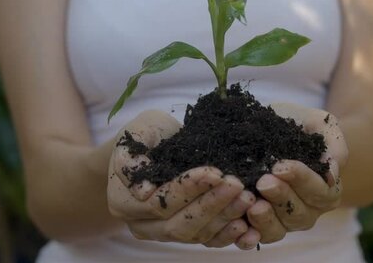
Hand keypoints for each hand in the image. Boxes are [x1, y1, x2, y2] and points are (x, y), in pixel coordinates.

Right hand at [107, 110, 256, 246]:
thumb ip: (131, 157)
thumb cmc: (148, 134)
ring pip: (197, 234)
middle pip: (179, 224)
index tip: (214, 172)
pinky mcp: (188, 232)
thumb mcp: (136, 132)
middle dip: (211, 205)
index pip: (158, 203)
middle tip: (237, 185)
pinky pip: (209, 240)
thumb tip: (143, 191)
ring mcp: (166, 233)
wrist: (158, 143)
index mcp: (123, 202)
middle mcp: (143, 225)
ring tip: (248, 198)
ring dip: (225, 217)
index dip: (187, 190)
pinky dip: (230, 235)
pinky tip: (249, 226)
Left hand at [245, 103, 347, 243]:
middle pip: (298, 213)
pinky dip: (248, 235)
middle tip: (263, 181)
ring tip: (252, 204)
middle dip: (281, 197)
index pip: (320, 192)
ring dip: (266, 219)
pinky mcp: (259, 224)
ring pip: (278, 229)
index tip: (281, 166)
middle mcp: (307, 210)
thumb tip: (333, 175)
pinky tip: (239, 226)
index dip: (302, 180)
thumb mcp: (319, 123)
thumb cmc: (299, 123)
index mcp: (326, 190)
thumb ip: (333, 144)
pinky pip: (256, 236)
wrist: (270, 124)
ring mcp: (283, 220)